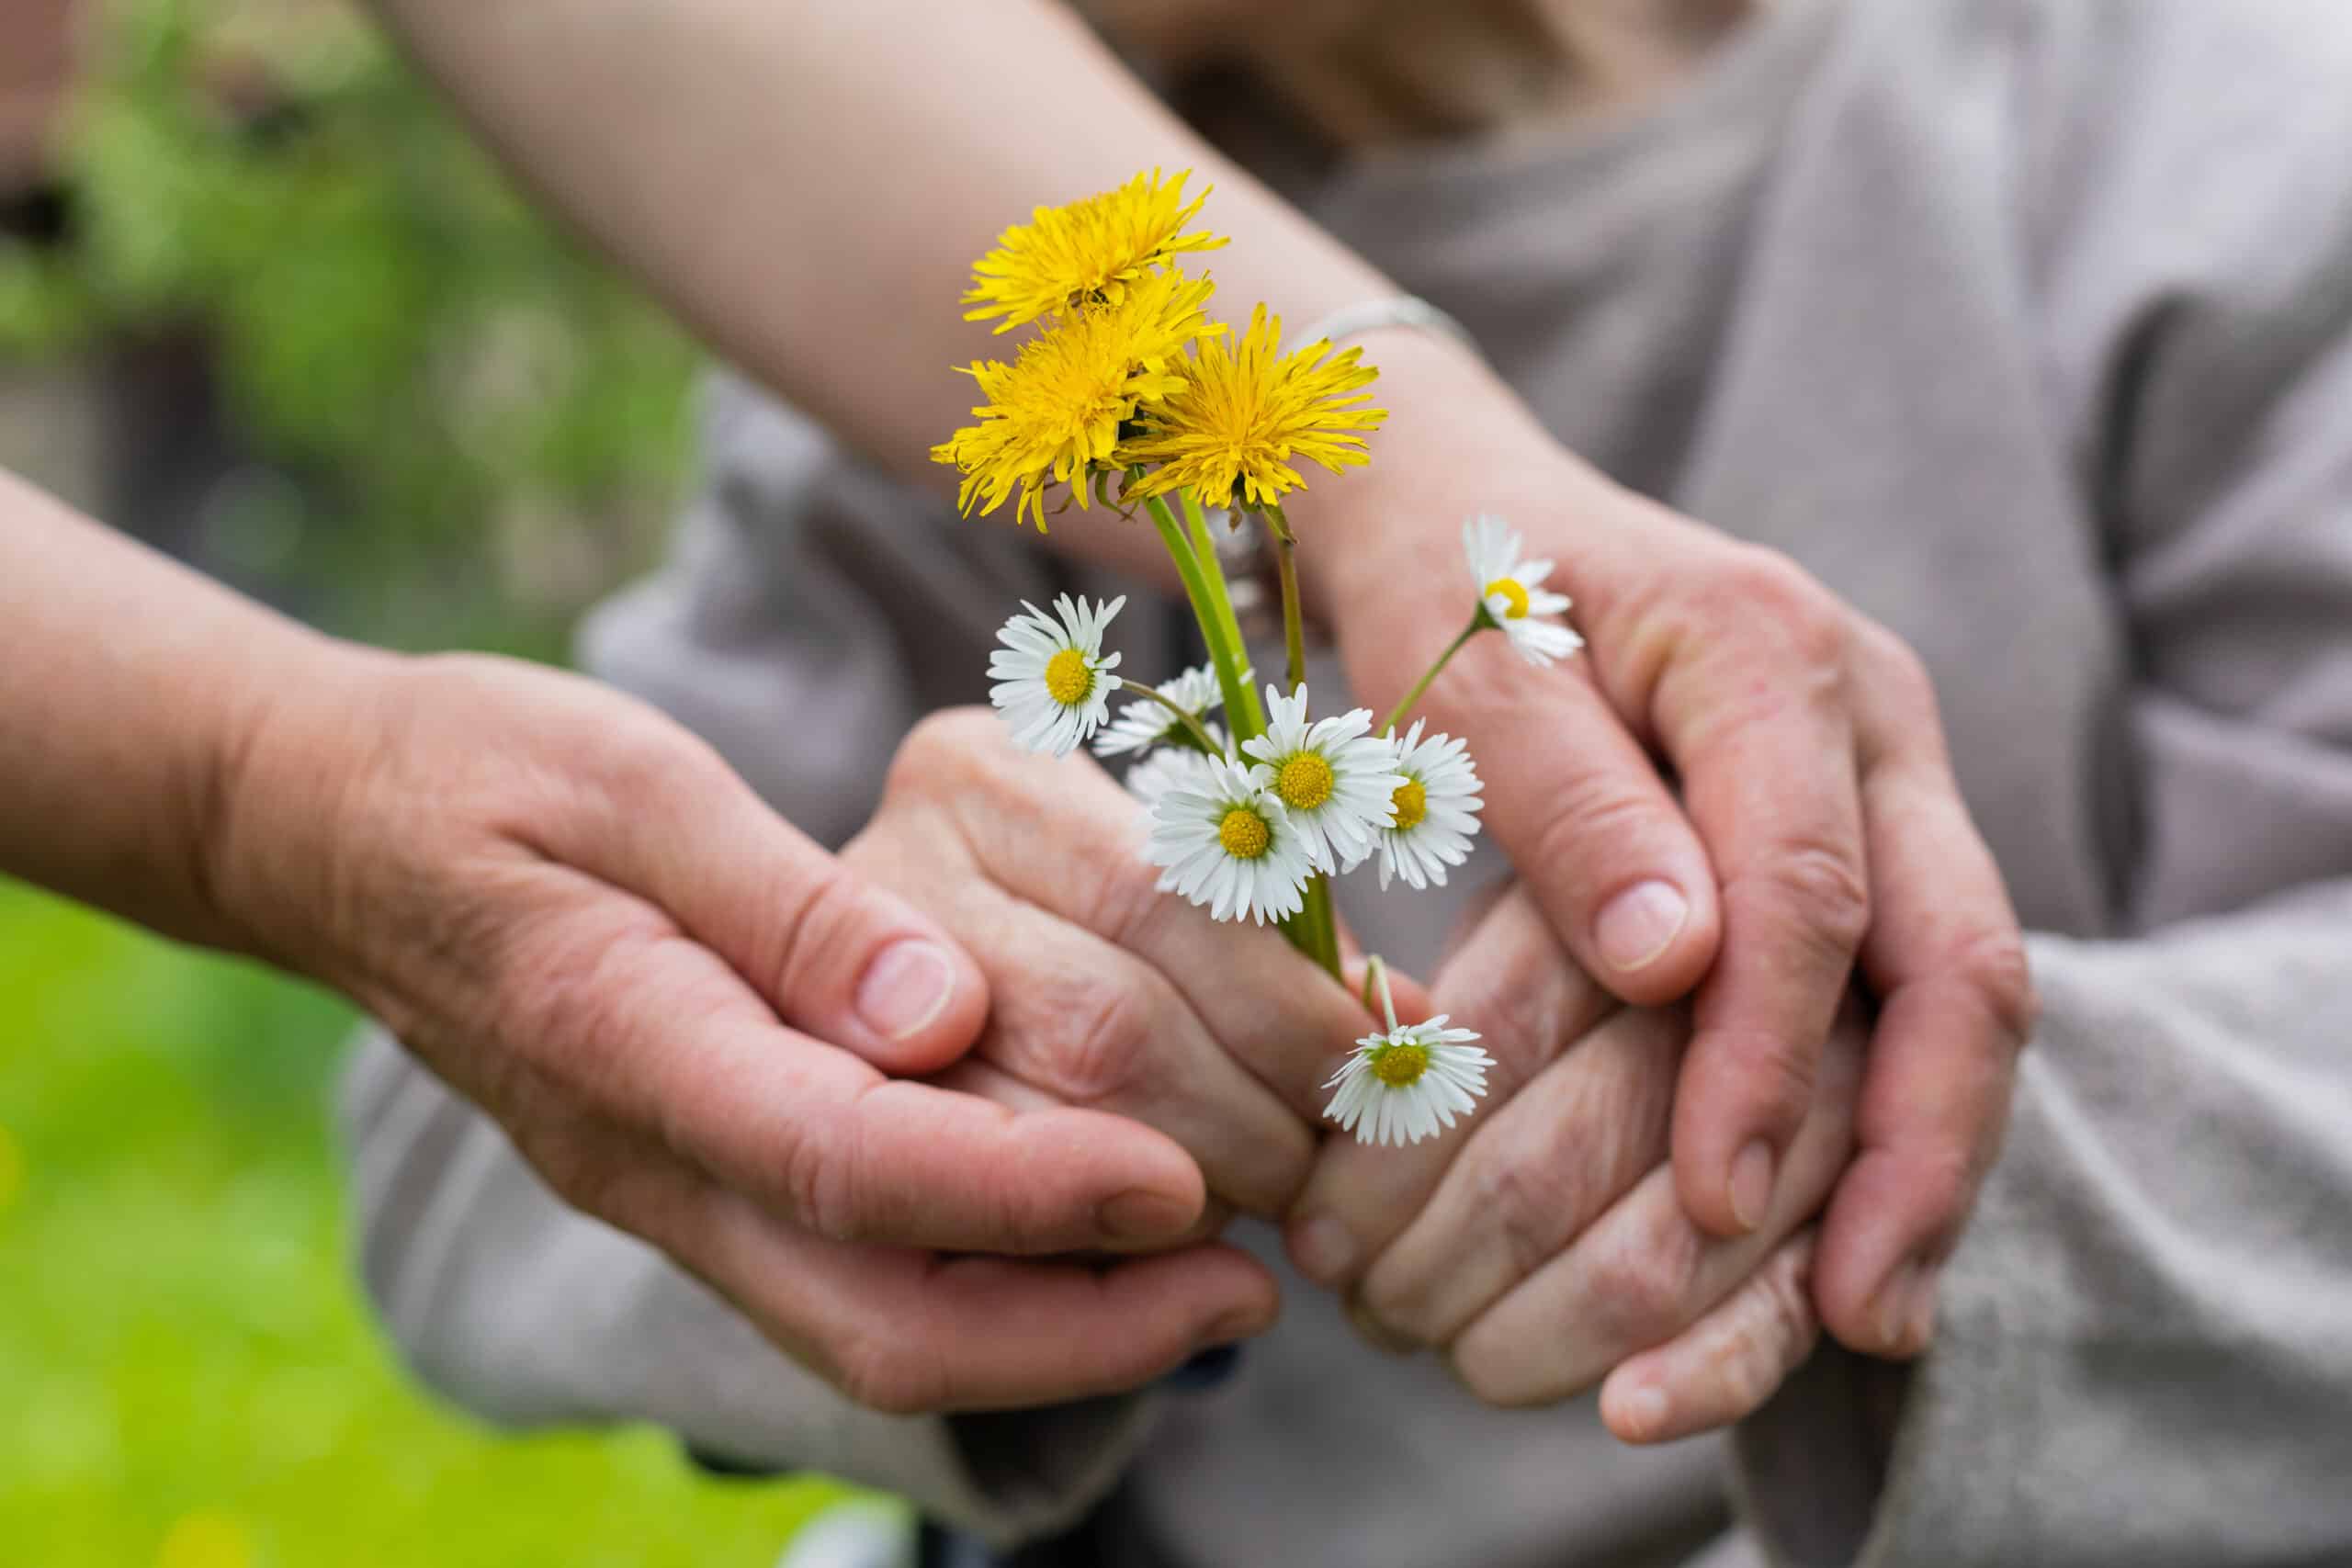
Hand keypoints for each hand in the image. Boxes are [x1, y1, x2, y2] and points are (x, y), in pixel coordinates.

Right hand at [210, 653, 1284, 1413]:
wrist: (332, 833)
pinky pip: (856, 1282)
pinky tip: (1097, 1237)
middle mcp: (652, 1161)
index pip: (848, 1162)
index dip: (1024, 1189)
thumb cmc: (481, 774)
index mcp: (627, 1044)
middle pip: (878, 1319)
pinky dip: (994, 1286)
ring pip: (874, 1329)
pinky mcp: (699, 1182)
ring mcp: (672, 1191)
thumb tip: (945, 1013)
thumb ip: (784, 904)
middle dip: (1078, 1330)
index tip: (1178, 1184)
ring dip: (1055, 1331)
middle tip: (1247, 1287)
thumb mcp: (626, 783)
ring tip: (1214, 1279)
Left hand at [1309, 341, 2034, 1356]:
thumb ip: (1569, 801)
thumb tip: (1680, 966)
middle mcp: (1872, 723)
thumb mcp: (1466, 670)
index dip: (1770, 1053)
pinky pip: (1909, 1005)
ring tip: (1865, 1319)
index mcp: (1772, 651)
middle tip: (1860, 1307)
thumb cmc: (1449, 585)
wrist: (1471, 507)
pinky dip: (1883, 1129)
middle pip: (1960, 954)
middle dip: (1918, 1145)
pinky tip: (1842, 1261)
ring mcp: (1886, 790)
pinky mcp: (1864, 855)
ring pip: (1964, 997)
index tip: (1714, 1195)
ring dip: (1922, 1164)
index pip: (1811, 883)